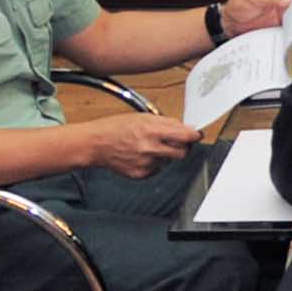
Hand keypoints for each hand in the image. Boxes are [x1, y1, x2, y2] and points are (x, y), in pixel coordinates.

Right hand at [84, 112, 199, 179]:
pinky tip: (142, 155)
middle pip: (183, 152)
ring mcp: (146, 163)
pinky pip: (157, 169)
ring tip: (150, 146)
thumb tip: (186, 128)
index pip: (185, 136)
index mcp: (152, 131)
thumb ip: (167, 123)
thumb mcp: (142, 117)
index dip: (194, 136)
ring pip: (169, 160)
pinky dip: (155, 162)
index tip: (197, 135)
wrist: (95, 144)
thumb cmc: (115, 128)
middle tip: (178, 141)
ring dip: (166, 154)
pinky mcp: (141, 174)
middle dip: (183, 146)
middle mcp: (150, 148)